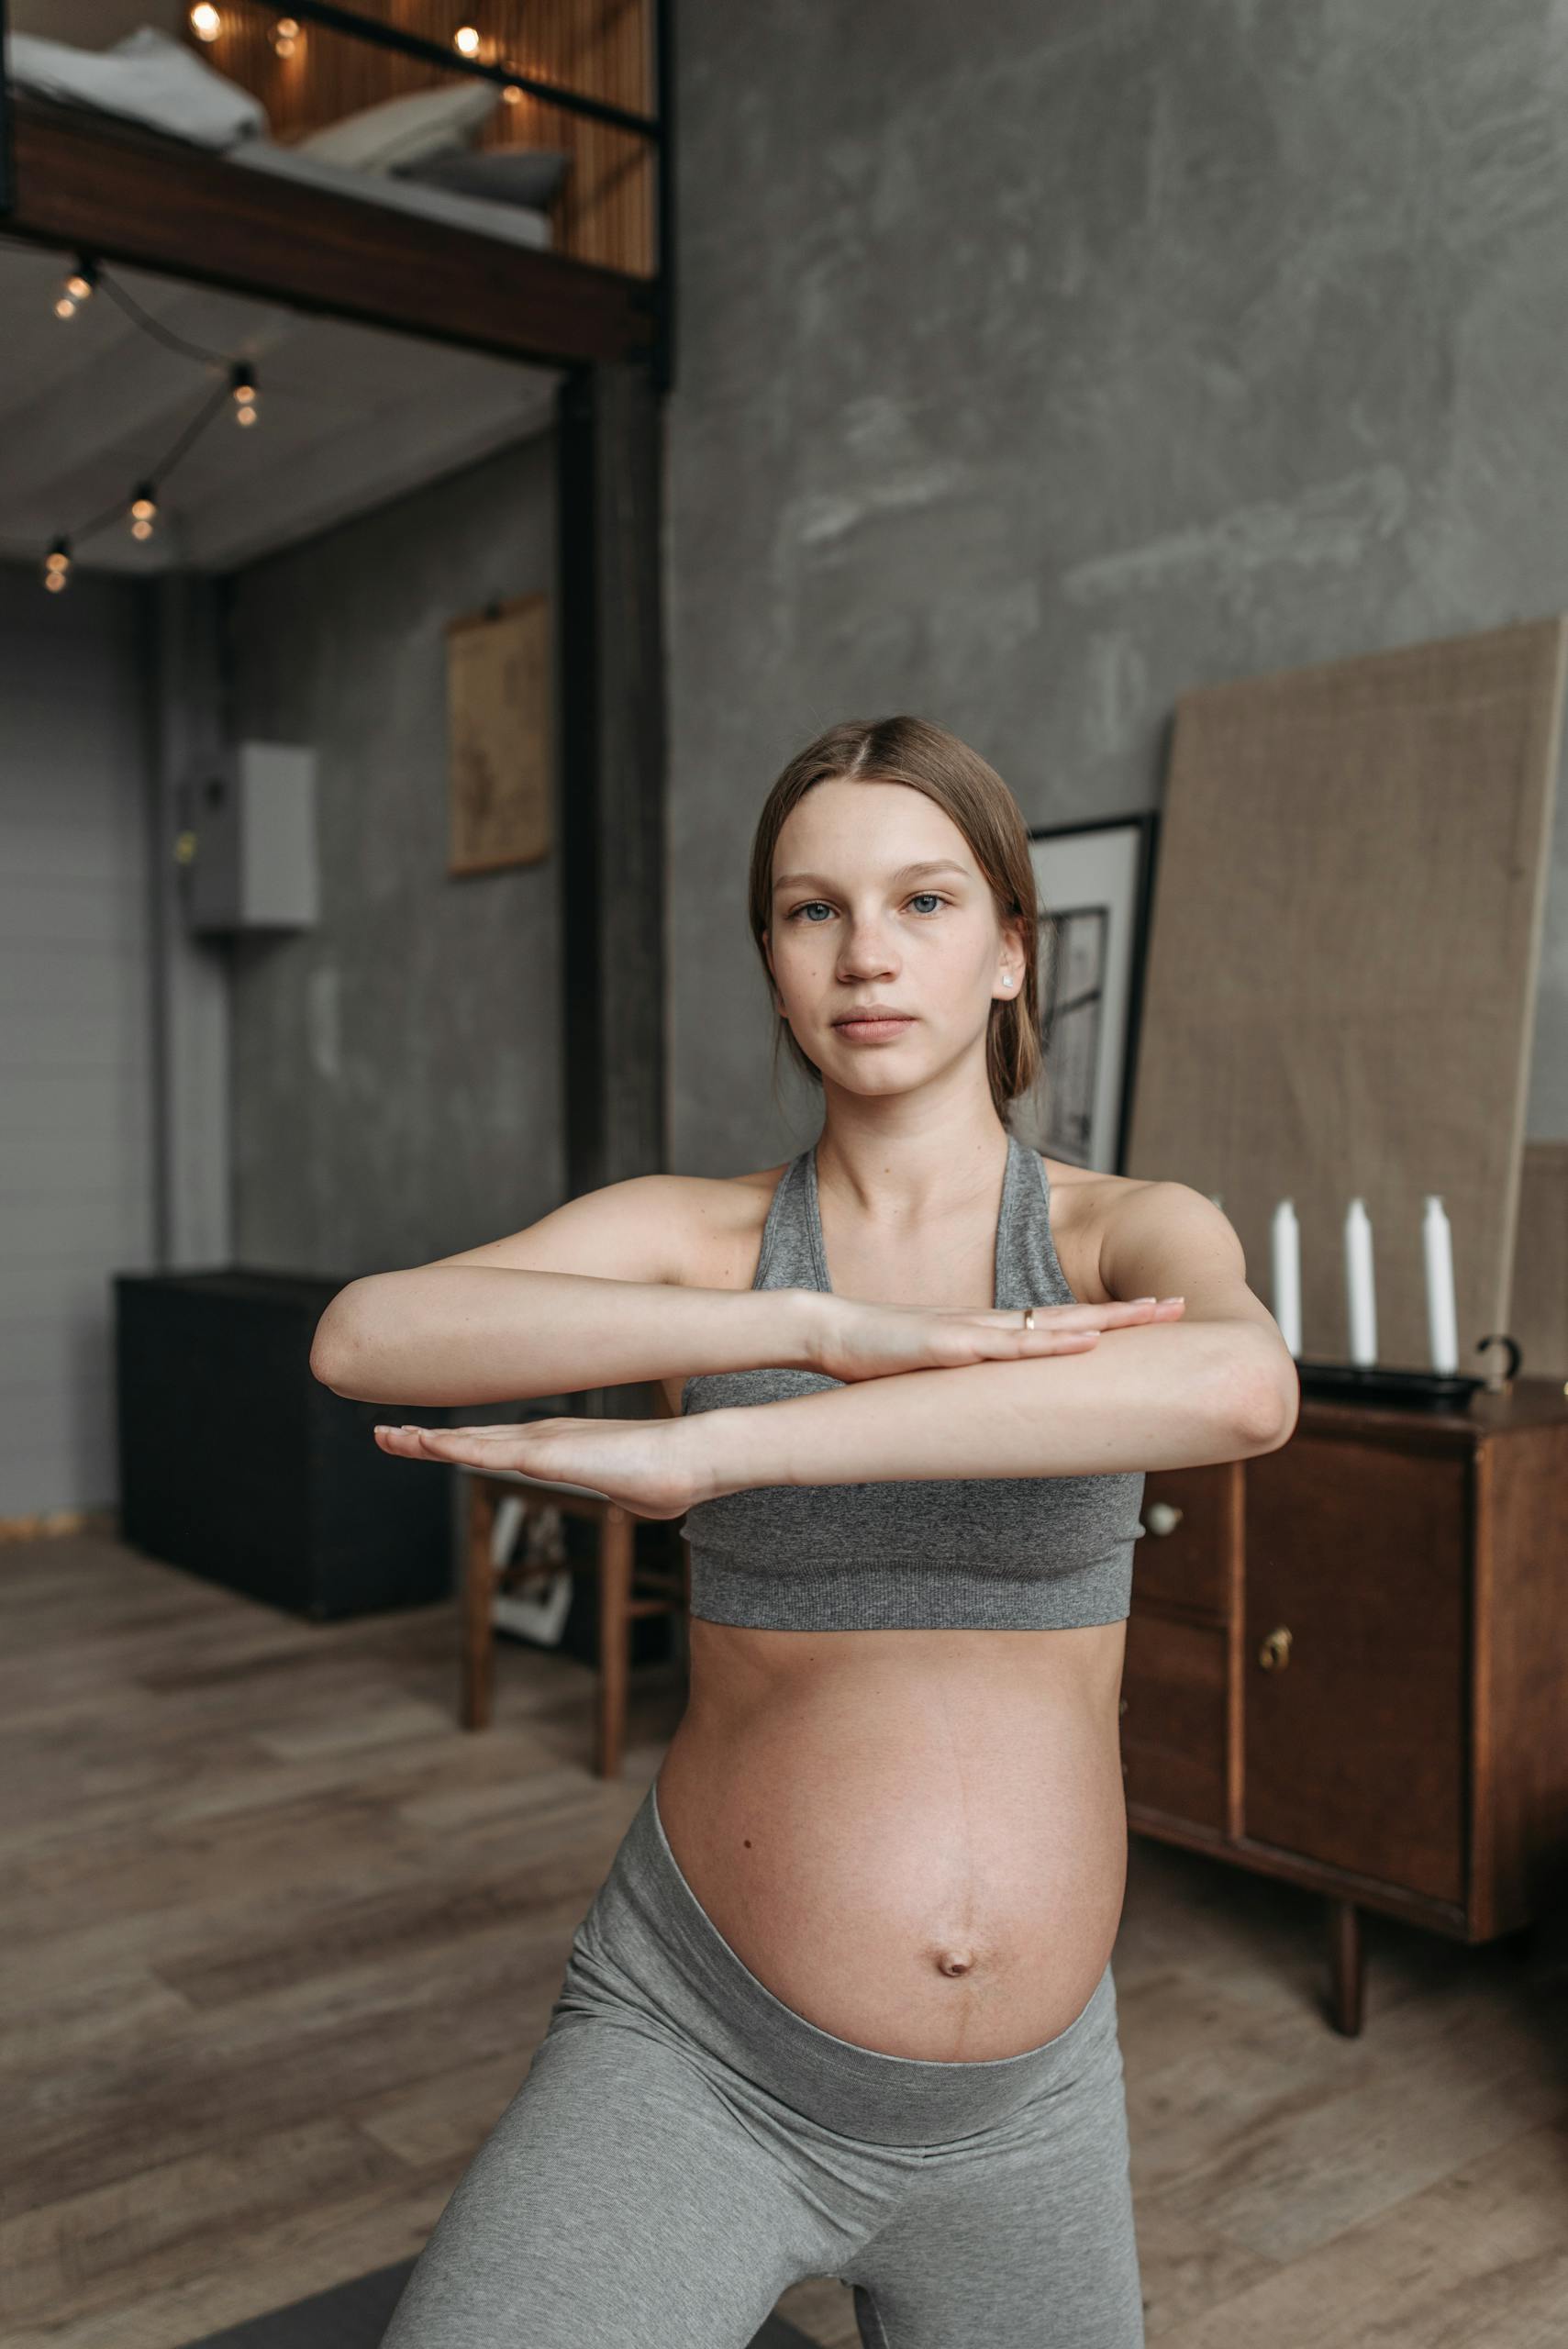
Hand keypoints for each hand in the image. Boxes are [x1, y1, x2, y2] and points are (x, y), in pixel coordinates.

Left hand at [372, 1414, 698, 1519]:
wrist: (689, 1463)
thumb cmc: (670, 1478)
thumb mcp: (634, 1496)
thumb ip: (620, 1497)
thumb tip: (630, 1506)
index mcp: (555, 1449)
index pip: (494, 1445)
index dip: (457, 1443)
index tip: (424, 1441)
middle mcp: (540, 1439)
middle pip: (470, 1438)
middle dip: (425, 1438)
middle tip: (385, 1433)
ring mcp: (540, 1442)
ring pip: (468, 1441)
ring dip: (425, 1441)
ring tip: (386, 1436)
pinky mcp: (545, 1451)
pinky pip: (487, 1450)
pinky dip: (451, 1446)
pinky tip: (422, 1444)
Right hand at [810, 1292, 1184, 1382]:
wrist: (826, 1331)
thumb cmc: (876, 1354)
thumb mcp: (935, 1373)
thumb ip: (968, 1384)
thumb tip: (996, 1410)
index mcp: (991, 1331)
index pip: (1063, 1322)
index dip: (1112, 1319)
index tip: (1156, 1316)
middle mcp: (992, 1324)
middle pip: (1075, 1316)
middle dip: (1130, 1312)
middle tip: (1181, 1306)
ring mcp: (973, 1330)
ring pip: (1054, 1324)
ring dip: (1108, 1320)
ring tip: (1154, 1315)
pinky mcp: (950, 1345)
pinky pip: (1009, 1346)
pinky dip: (1051, 1343)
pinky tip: (1084, 1340)